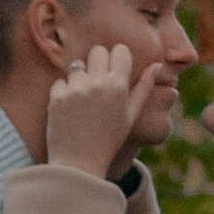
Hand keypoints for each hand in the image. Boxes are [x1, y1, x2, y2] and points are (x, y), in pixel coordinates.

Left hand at [46, 41, 140, 176]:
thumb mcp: (131, 115)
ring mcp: (75, 89)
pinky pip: (61, 81)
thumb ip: (144, 88)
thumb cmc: (109, 140)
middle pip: (97, 51)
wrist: (79, 163)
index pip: (119, 50)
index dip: (118, 57)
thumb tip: (156, 65)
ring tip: (83, 99)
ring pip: (77, 65)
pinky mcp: (56, 96)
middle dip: (99, 61)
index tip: (116, 69)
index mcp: (118, 86)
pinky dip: (64, 91)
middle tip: (99, 81)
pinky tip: (70, 109)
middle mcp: (97, 83)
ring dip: (80, 77)